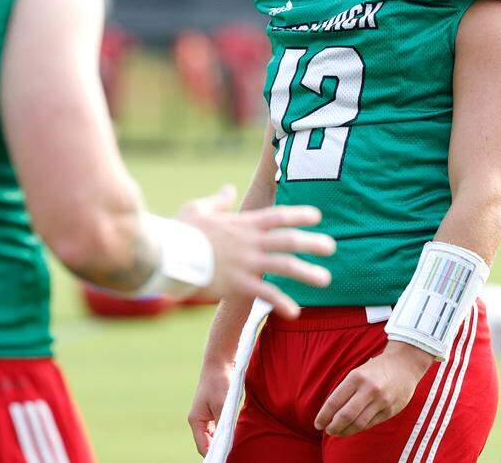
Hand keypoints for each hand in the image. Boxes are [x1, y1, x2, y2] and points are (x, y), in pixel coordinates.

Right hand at [179, 185, 334, 318]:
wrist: (168, 253)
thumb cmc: (180, 231)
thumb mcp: (198, 208)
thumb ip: (219, 201)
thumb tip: (229, 189)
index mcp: (243, 224)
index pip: (278, 215)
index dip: (299, 214)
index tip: (317, 216)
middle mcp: (250, 242)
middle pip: (288, 240)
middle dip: (312, 243)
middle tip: (332, 246)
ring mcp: (246, 263)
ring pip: (285, 266)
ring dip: (307, 272)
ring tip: (325, 279)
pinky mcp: (238, 284)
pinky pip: (266, 294)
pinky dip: (282, 302)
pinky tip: (296, 312)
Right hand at [187, 359, 231, 455]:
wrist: (218, 363)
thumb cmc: (219, 382)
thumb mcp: (222, 405)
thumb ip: (223, 425)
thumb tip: (227, 442)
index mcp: (196, 420)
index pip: (203, 446)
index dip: (213, 455)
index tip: (225, 460)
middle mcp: (198, 421)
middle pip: (207, 444)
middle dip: (218, 450)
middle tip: (232, 456)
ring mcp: (205, 417)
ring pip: (212, 437)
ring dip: (221, 442)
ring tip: (233, 450)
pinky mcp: (212, 413)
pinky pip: (217, 429)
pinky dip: (224, 434)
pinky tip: (233, 436)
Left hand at [314, 341, 433, 436]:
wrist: (404, 366)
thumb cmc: (375, 370)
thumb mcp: (357, 373)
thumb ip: (346, 391)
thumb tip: (330, 412)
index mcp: (356, 378)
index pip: (335, 401)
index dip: (324, 415)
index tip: (318, 423)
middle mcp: (368, 390)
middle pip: (346, 416)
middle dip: (333, 427)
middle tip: (328, 430)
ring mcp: (381, 401)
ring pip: (359, 424)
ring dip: (345, 431)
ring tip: (338, 432)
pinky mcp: (390, 411)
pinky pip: (370, 424)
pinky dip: (359, 429)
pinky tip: (352, 429)